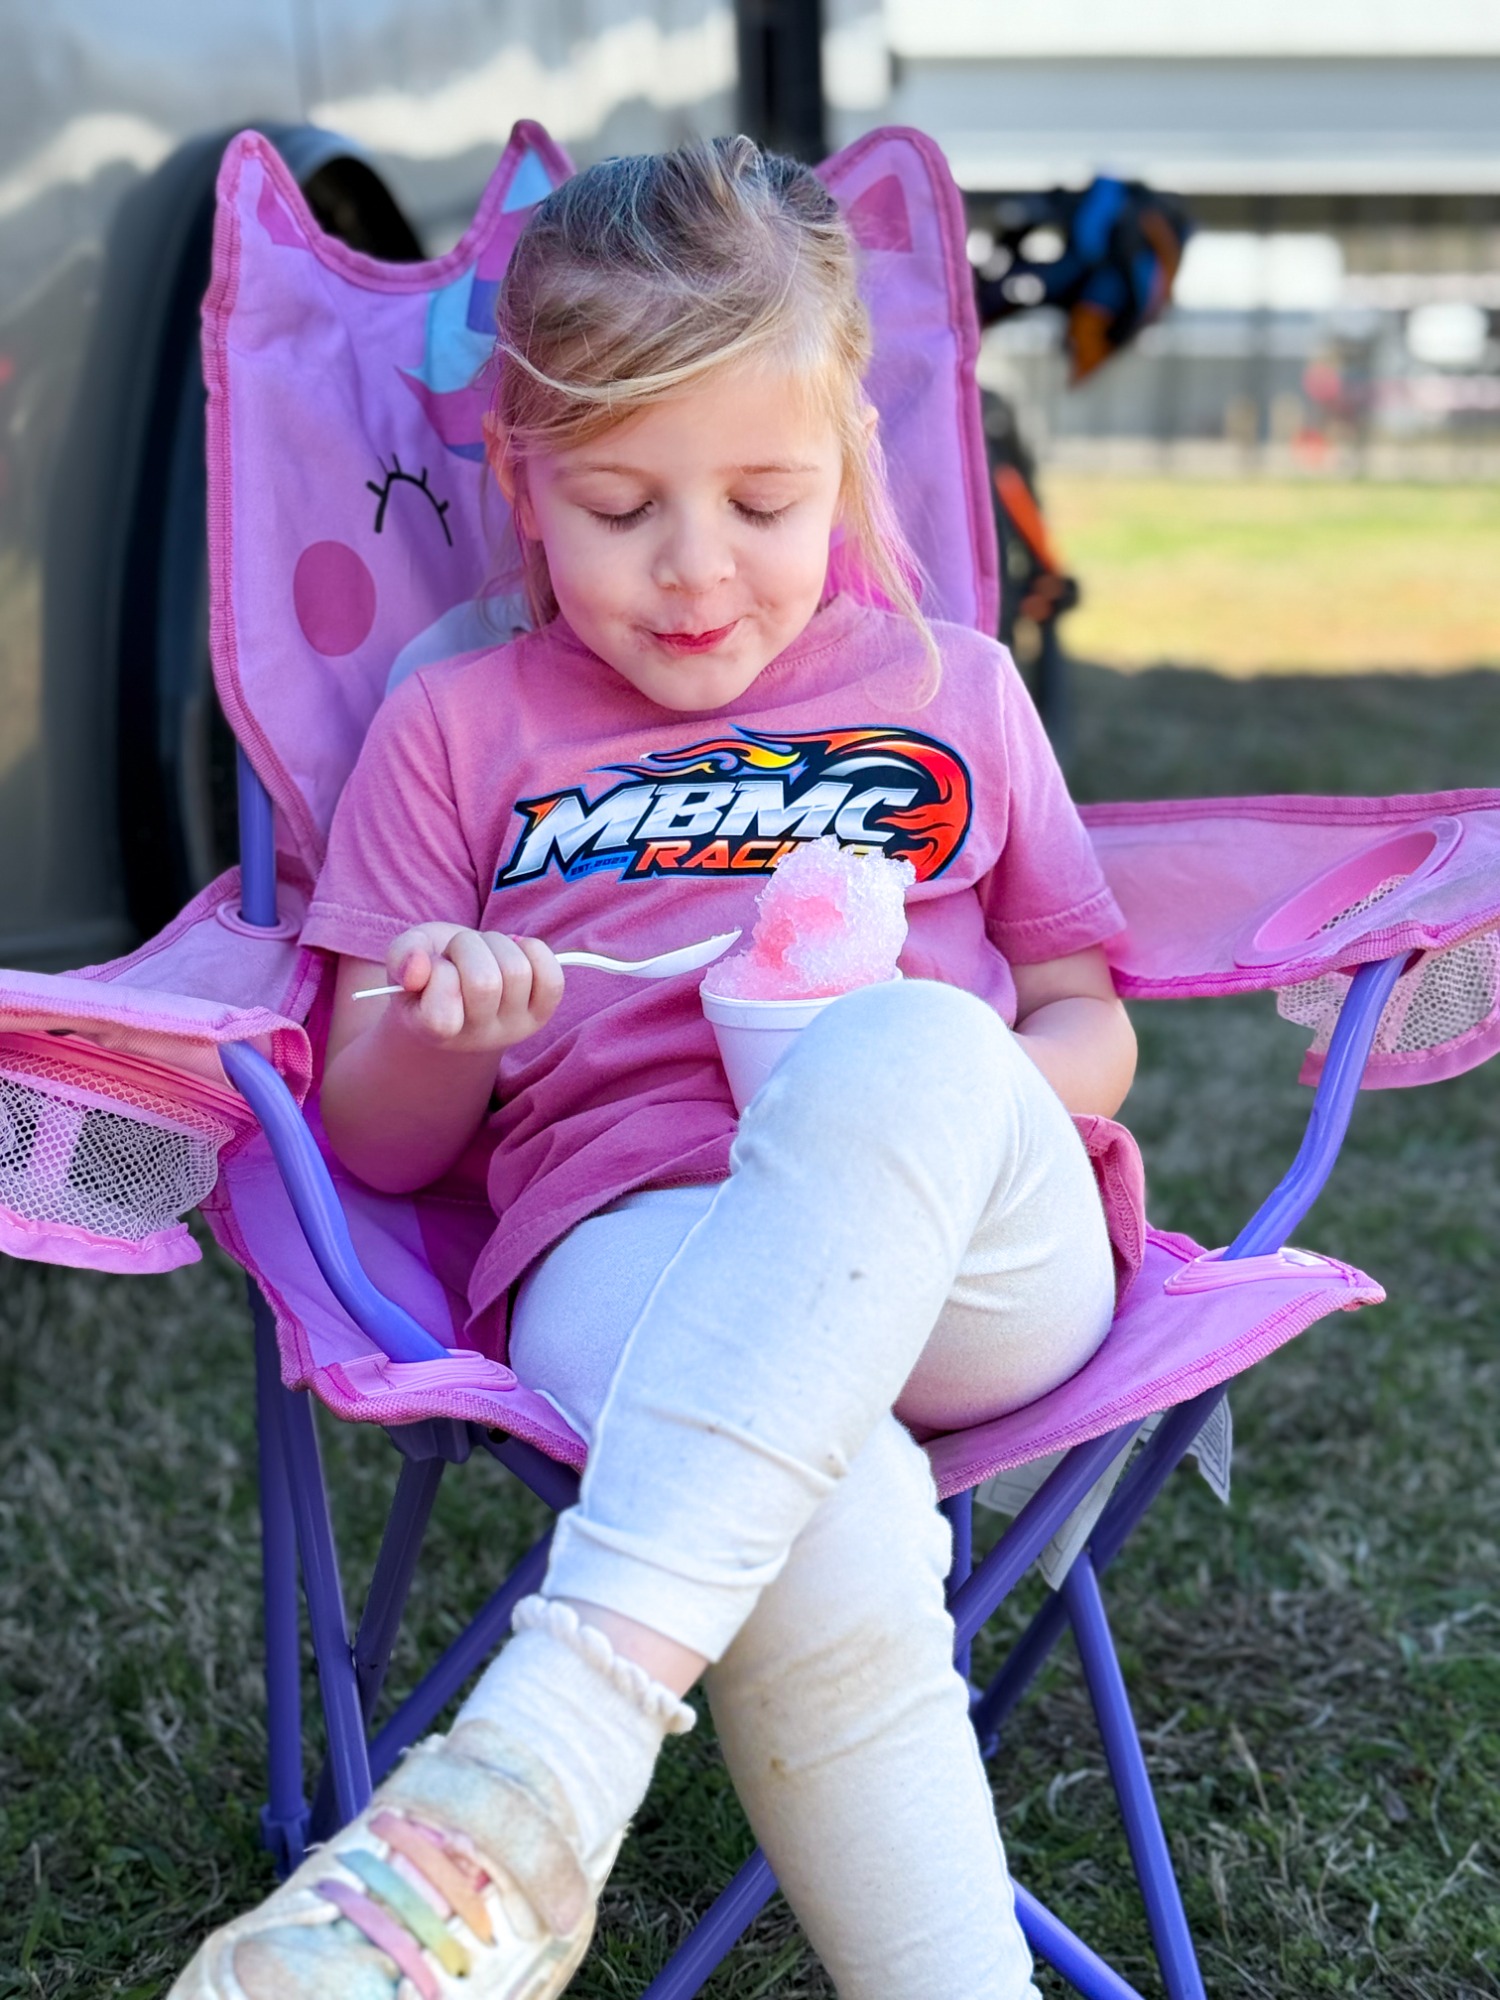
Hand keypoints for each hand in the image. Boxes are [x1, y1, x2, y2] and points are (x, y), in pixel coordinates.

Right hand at [382, 923, 563, 1053]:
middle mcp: (479, 1038)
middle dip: (466, 947)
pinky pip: (552, 977)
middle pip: (484, 983)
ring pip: (516, 971)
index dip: (438, 975)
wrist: (461, 988)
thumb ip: (402, 956)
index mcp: (436, 1032)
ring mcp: (514, 1028)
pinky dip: (533, 950)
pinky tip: (514, 950)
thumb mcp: (406, 958)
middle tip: (457, 952)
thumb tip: (418, 968)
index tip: (433, 967)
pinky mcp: (541, 1013)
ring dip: (496, 943)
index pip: (441, 1014)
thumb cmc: (430, 972)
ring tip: (482, 952)